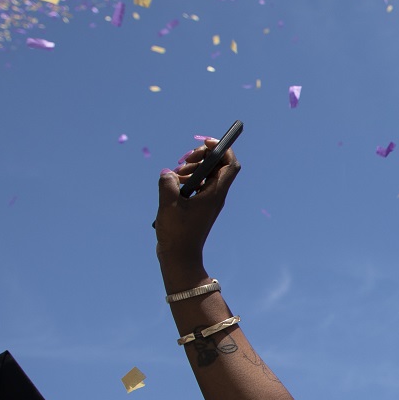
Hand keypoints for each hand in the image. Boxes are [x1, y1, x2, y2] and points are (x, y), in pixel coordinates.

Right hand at [154, 137, 241, 275]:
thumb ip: (168, 184)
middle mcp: (216, 196)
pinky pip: (199, 185)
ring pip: (207, 175)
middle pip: (218, 166)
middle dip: (203, 156)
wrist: (180, 257)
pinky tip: (174, 184)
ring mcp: (209, 201)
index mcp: (215, 193)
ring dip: (193, 168)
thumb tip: (168, 172)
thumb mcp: (168, 205)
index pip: (230, 164)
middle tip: (186, 160)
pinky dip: (188, 180)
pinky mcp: (200, 206)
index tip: (206, 143)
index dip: (223, 149)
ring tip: (176, 174)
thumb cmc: (177, 234)